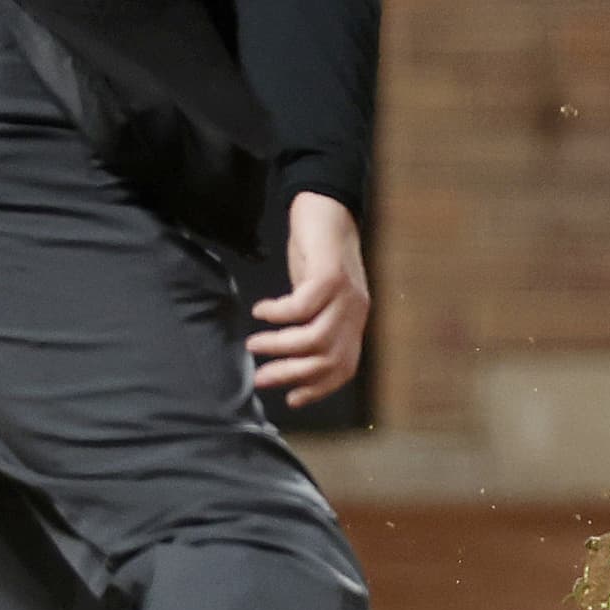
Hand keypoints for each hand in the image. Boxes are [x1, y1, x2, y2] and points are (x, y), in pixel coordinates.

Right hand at [250, 192, 370, 406]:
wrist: (329, 210)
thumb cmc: (317, 257)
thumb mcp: (318, 296)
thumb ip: (312, 322)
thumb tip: (288, 356)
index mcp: (353, 322)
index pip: (345, 367)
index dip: (320, 388)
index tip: (292, 400)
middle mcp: (355, 312)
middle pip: (328, 359)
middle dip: (292, 374)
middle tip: (261, 379)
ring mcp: (346, 294)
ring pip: (315, 338)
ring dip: (280, 346)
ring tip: (254, 344)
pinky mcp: (331, 275)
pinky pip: (303, 306)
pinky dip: (279, 313)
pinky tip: (261, 310)